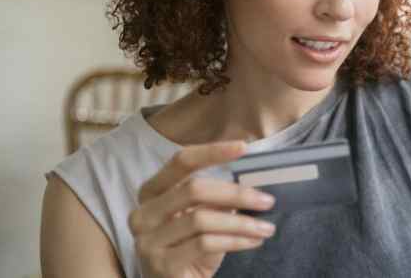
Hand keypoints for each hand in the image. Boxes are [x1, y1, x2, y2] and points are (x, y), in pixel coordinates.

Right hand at [129, 141, 277, 277]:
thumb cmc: (190, 249)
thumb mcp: (201, 218)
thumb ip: (216, 199)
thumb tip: (252, 183)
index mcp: (151, 193)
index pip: (181, 162)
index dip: (212, 152)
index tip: (243, 147)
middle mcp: (143, 214)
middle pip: (193, 189)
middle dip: (236, 193)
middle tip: (267, 200)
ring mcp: (148, 240)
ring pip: (201, 219)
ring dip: (242, 223)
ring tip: (266, 227)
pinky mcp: (161, 264)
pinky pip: (205, 243)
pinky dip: (235, 240)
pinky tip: (254, 241)